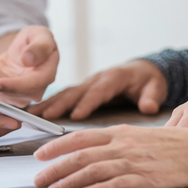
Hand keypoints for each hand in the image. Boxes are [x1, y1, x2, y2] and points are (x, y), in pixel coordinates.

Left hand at [0, 26, 57, 107]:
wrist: (32, 47)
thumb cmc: (41, 41)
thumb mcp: (44, 37)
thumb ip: (40, 48)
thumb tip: (28, 60)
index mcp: (44, 78)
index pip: (27, 87)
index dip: (10, 87)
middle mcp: (27, 90)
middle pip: (2, 85)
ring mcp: (10, 90)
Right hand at [28, 60, 167, 119]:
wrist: (143, 70)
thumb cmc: (148, 80)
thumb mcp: (155, 86)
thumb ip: (152, 97)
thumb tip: (149, 107)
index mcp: (114, 77)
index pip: (99, 91)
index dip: (87, 103)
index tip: (76, 115)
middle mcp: (97, 78)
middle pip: (76, 91)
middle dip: (60, 104)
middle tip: (45, 116)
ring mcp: (88, 83)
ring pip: (66, 93)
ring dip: (49, 104)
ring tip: (32, 115)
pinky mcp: (83, 90)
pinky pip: (65, 96)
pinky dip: (49, 104)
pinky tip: (35, 114)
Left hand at [33, 125, 187, 187]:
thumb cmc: (166, 145)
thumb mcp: (135, 136)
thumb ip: (111, 143)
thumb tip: (84, 152)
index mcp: (118, 133)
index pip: (80, 138)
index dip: (56, 146)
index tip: (38, 156)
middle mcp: (121, 145)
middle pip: (80, 156)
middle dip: (54, 168)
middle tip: (37, 180)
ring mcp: (133, 162)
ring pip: (93, 171)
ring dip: (69, 181)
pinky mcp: (145, 178)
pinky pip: (117, 184)